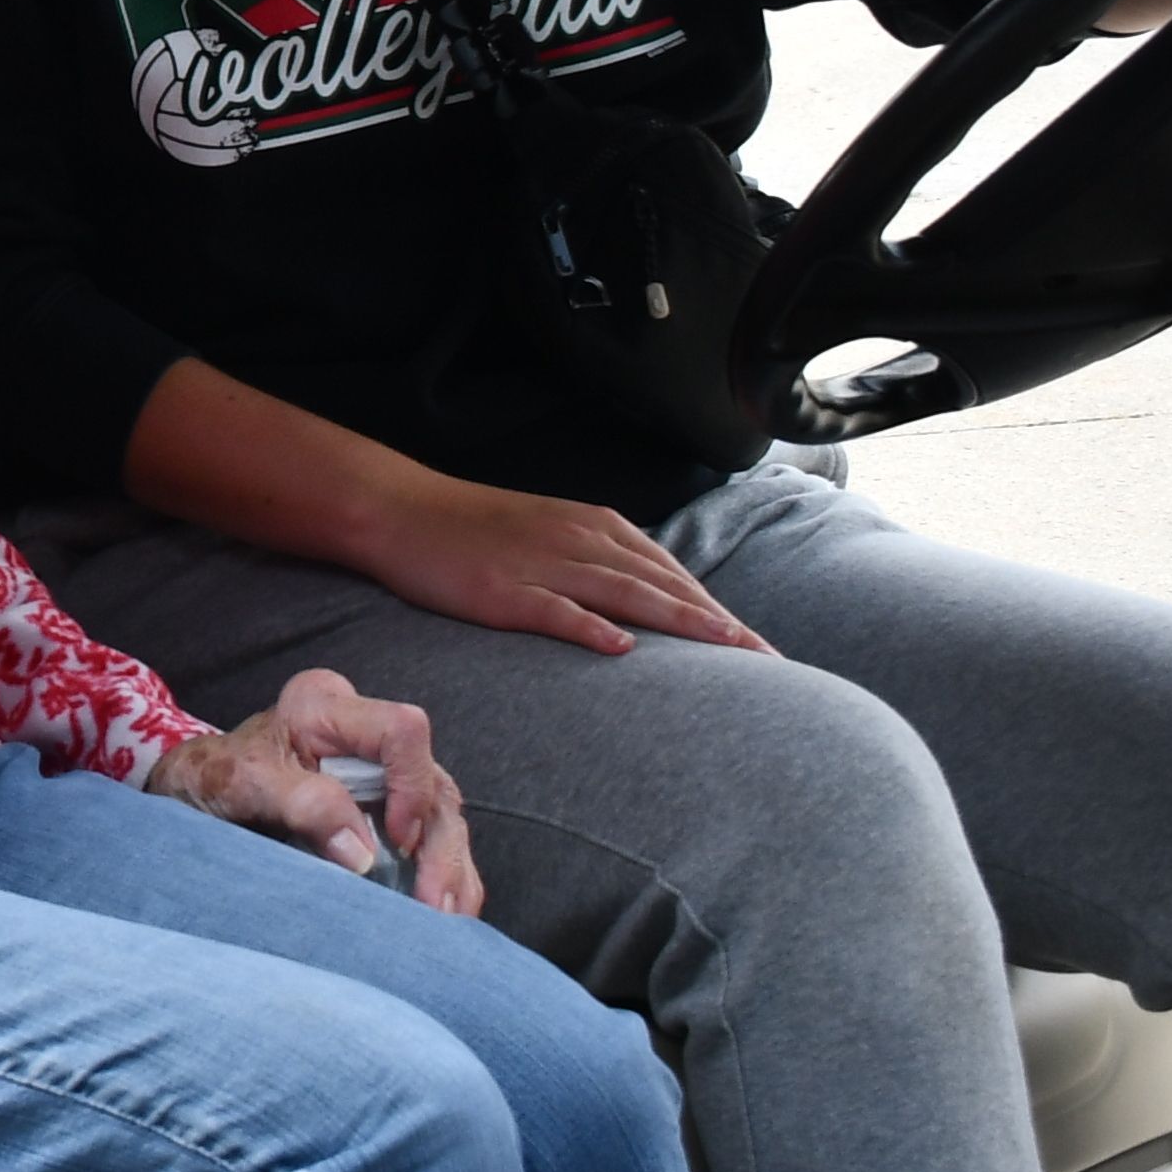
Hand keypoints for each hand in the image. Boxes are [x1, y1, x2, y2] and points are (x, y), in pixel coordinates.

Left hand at [148, 668, 483, 915]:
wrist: (196, 794)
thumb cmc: (213, 779)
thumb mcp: (241, 784)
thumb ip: (300, 804)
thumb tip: (362, 853)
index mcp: (326, 706)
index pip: (401, 731)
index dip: (410, 786)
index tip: (395, 841)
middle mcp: (363, 731)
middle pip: (433, 781)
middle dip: (440, 847)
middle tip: (437, 906)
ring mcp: (379, 769)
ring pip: (441, 814)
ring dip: (451, 869)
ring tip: (449, 918)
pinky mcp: (385, 805)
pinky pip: (430, 837)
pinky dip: (444, 875)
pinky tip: (449, 912)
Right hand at [347, 466, 765, 660]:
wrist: (402, 510)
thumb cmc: (476, 529)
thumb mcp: (550, 534)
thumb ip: (600, 561)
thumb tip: (649, 602)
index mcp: (594, 527)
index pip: (672, 573)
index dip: (720, 610)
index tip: (762, 647)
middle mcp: (578, 540)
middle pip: (664, 585)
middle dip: (720, 624)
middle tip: (769, 661)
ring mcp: (541, 564)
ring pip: (625, 594)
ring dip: (681, 623)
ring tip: (727, 652)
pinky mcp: (503, 591)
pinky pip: (555, 609)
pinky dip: (590, 626)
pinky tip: (622, 646)